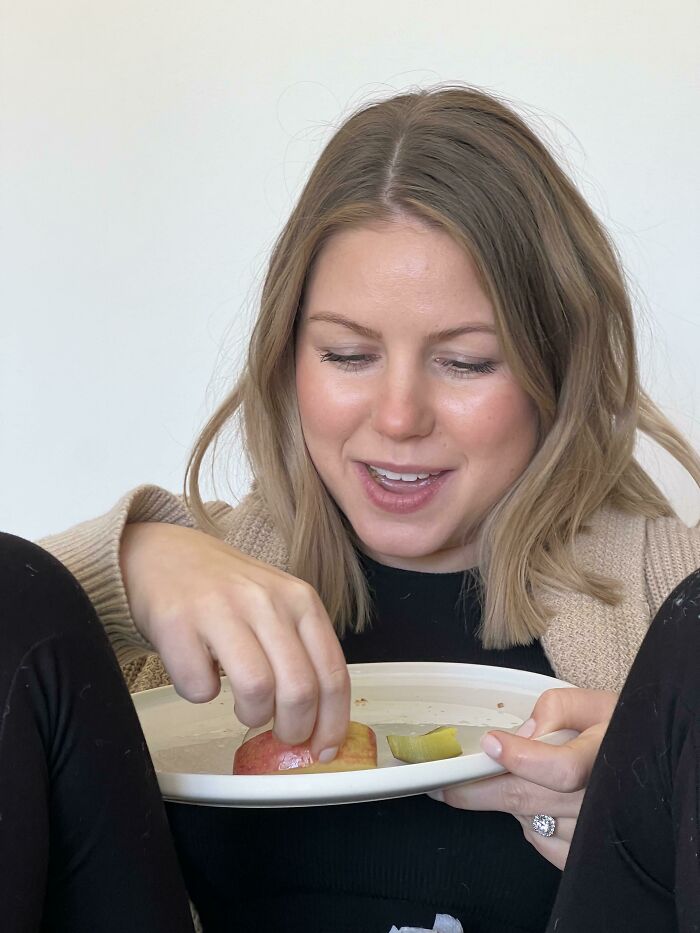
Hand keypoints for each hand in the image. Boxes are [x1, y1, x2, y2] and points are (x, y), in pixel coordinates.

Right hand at [120, 522, 349, 759]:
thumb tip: (322, 724)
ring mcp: (221, 609)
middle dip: (294, 729)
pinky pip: (200, 687)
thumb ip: (302, 652)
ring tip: (244, 706)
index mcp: (300, 600)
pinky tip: (202, 674)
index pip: (332, 672)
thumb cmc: (227, 591)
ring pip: (256, 689)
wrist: (164, 556)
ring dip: (251, 715)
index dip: (332, 722)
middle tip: (281, 735)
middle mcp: (266, 601)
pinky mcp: (178, 622)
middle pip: (299, 688)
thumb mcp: (278, 606)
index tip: (324, 751)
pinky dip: (201, 694)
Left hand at [429, 688, 617, 868]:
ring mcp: (592, 833)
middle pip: (526, 799)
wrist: (648, 766)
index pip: (561, 768)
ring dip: (507, 801)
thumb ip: (555, 708)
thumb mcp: (591, 703)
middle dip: (476, 790)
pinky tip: (536, 802)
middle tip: (441, 784)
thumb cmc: (616, 730)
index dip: (522, 758)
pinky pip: (540, 841)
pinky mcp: (585, 855)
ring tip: (509, 778)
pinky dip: (528, 823)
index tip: (491, 743)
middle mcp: (598, 800)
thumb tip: (521, 734)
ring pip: (527, 820)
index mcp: (601, 756)